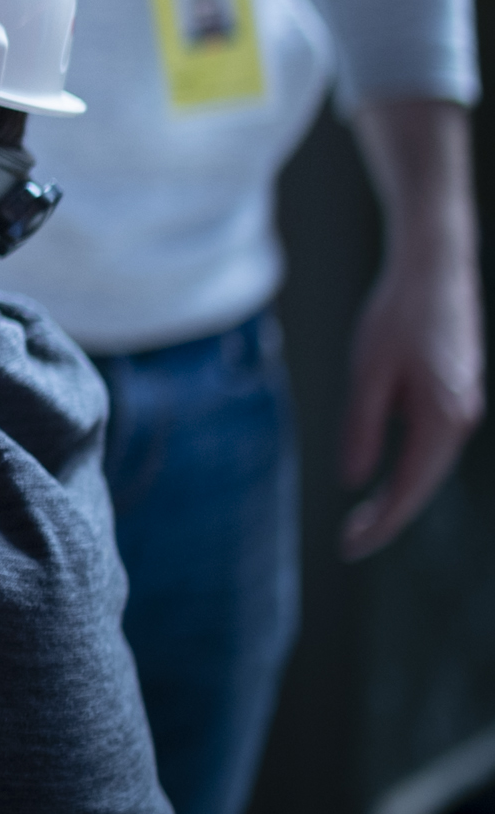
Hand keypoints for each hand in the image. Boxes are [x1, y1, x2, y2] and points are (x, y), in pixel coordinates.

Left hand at [342, 100, 486, 559]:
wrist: (433, 266)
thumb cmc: (398, 313)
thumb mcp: (369, 370)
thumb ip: (363, 425)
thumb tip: (355, 479)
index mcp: (443, 417)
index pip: (409, 489)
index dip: (380, 524)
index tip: (349, 547)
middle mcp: (461, 418)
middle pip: (423, 483)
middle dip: (388, 516)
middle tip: (349, 542)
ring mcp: (463, 405)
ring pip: (430, 464)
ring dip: (400, 493)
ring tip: (364, 520)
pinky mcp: (456, 392)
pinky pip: (432, 443)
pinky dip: (410, 466)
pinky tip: (387, 476)